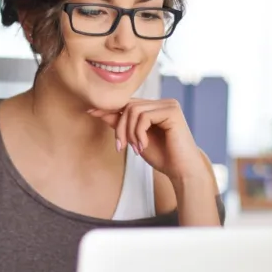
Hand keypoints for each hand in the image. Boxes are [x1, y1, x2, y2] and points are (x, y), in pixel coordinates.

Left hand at [88, 99, 207, 181]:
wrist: (182, 170)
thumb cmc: (162, 156)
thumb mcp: (135, 138)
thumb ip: (120, 124)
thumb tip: (98, 111)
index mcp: (155, 107)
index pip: (127, 103)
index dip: (108, 108)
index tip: (90, 112)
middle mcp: (163, 102)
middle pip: (128, 106)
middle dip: (120, 128)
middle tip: (121, 147)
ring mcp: (168, 105)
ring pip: (133, 111)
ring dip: (129, 133)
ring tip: (135, 148)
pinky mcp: (172, 111)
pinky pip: (143, 117)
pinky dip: (138, 134)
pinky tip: (143, 146)